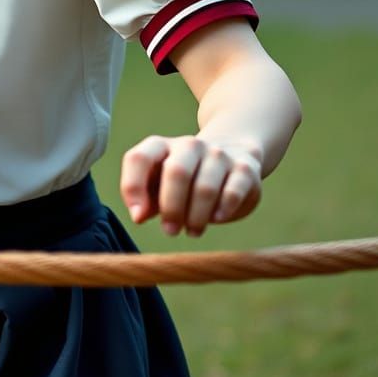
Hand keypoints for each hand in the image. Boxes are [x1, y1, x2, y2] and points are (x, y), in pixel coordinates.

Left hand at [120, 134, 262, 236]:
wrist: (230, 154)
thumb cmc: (184, 179)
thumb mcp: (160, 184)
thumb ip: (145, 198)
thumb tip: (138, 216)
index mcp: (161, 146)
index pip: (139, 158)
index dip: (133, 187)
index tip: (137, 217)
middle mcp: (189, 145)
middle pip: (177, 172)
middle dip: (171, 207)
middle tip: (170, 231)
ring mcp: (218, 154)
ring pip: (205, 187)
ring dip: (196, 215)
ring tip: (192, 230)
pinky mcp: (244, 168)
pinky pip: (233, 192)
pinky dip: (223, 210)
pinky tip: (216, 219)